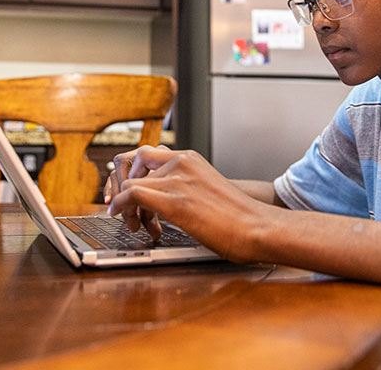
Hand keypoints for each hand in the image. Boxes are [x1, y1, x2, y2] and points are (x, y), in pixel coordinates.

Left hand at [107, 147, 272, 261]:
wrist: (258, 227)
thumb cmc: (239, 218)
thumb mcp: (207, 190)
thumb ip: (186, 188)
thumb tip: (164, 203)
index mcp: (191, 159)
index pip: (146, 154)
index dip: (130, 172)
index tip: (126, 190)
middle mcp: (182, 163)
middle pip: (132, 162)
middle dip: (122, 184)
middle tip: (124, 206)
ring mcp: (178, 180)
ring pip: (130, 182)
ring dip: (125, 204)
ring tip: (134, 224)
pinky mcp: (175, 201)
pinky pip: (133, 194)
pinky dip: (122, 207)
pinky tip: (123, 218)